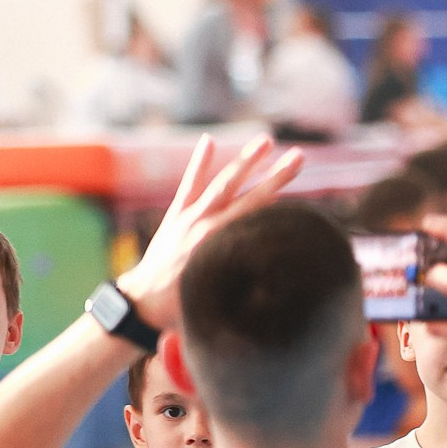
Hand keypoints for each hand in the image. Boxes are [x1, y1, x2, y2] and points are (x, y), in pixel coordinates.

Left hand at [120, 134, 305, 330]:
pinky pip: (191, 184)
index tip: (305, 189)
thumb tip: (275, 274)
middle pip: (249, 195)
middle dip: (276, 175)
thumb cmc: (183, 307)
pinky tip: (209, 141)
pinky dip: (200, 163)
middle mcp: (206, 226)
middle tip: (299, 155)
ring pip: (223, 183)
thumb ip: (242, 282)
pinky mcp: (178, 215)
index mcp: (218, 247)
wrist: (141, 303)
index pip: (258, 216)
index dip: (284, 201)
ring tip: (266, 140)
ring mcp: (190, 217)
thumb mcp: (218, 297)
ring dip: (246, 160)